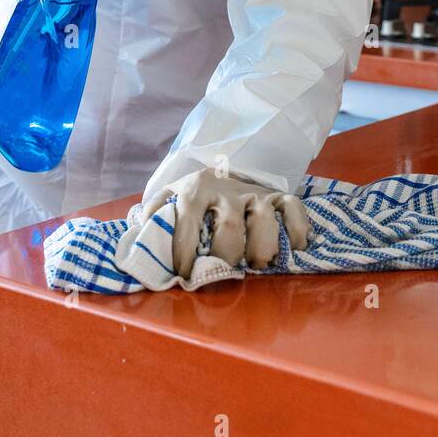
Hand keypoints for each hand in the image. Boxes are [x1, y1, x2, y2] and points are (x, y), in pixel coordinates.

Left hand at [143, 168, 310, 278]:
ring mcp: (255, 191)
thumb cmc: (192, 194)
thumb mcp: (167, 197)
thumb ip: (154, 216)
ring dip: (262, 247)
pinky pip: (294, 206)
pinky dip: (298, 227)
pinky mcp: (276, 194)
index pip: (187, 217)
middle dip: (227, 255)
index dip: (183, 249)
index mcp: (195, 188)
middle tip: (224, 271)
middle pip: (230, 226)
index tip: (182, 273)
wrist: (221, 162)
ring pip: (265, 218)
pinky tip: (296, 248)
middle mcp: (227, 188)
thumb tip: (138, 243)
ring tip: (257, 264)